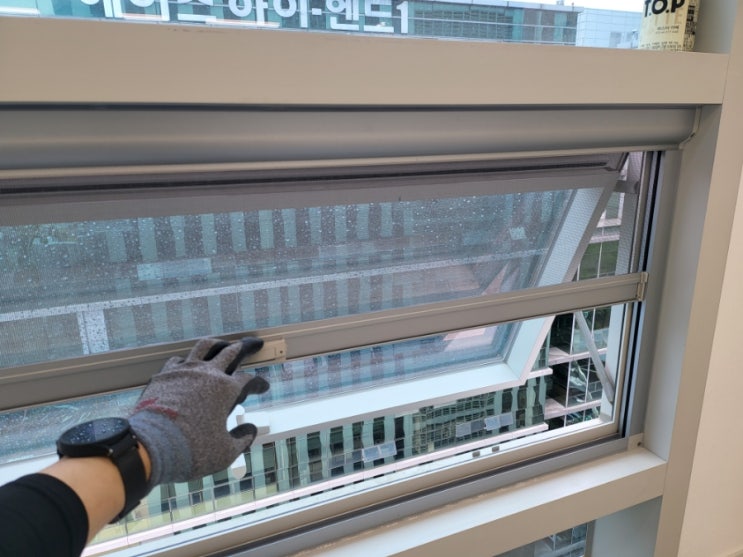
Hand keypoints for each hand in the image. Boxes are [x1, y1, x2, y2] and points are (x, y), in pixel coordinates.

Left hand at [129, 337, 268, 488]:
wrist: (150, 446)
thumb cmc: (192, 451)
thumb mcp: (225, 453)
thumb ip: (242, 440)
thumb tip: (251, 430)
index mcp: (226, 390)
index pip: (249, 380)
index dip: (258, 383)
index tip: (263, 387)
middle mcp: (208, 374)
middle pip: (231, 351)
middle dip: (246, 347)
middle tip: (255, 344)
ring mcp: (184, 371)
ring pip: (205, 346)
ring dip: (218, 344)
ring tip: (223, 344)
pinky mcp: (164, 375)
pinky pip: (179, 360)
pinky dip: (188, 360)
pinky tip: (189, 364)